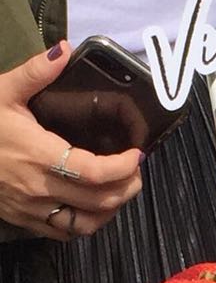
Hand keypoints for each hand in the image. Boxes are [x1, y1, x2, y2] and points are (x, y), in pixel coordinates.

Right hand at [0, 42, 143, 240]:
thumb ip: (35, 72)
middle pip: (100, 201)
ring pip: (87, 224)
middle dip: (127, 187)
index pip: (95, 172)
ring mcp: (32, 209)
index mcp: (38, 155)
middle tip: (135, 170)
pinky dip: (87, 223)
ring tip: (120, 190)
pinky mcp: (24, 220)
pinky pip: (66, 232)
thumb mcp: (1, 91)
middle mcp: (39, 188)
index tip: (136, 153)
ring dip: (111, 210)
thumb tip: (64, 49)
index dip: (124, 167)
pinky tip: (92, 206)